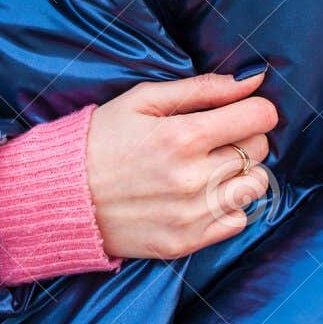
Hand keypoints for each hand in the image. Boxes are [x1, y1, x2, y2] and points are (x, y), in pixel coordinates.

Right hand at [85, 70, 277, 261]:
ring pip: (254, 187)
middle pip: (259, 150)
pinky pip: (238, 221)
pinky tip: (202, 194)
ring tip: (213, 166)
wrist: (63, 195)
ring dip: (242, 172)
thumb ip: (202, 88)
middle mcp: (192, 178)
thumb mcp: (144, 99)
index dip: (257, 108)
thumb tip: (253, 80)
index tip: (245, 110)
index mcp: (182, 136)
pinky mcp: (185, 243)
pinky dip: (228, 205)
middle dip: (246, 137)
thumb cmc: (102, 138)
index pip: (258, 118)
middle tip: (218, 136)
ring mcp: (190, 215)